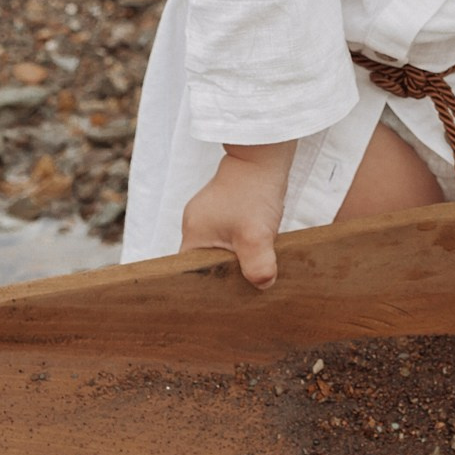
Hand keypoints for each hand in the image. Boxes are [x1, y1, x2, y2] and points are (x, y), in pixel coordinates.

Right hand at [181, 141, 294, 289]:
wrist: (263, 159)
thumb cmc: (253, 193)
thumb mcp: (256, 236)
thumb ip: (257, 266)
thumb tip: (263, 285)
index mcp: (192, 235)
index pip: (191, 273)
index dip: (207, 286)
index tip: (226, 295)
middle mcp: (195, 225)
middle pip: (207, 263)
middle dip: (226, 272)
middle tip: (246, 284)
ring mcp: (209, 216)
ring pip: (221, 249)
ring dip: (238, 256)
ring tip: (254, 263)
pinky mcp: (225, 209)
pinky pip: (230, 236)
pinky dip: (243, 243)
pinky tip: (258, 245)